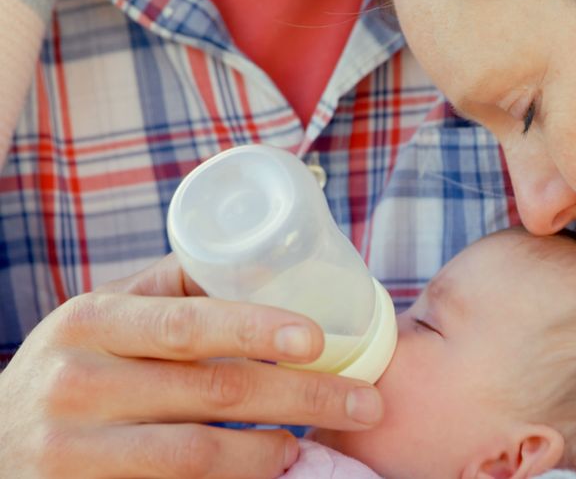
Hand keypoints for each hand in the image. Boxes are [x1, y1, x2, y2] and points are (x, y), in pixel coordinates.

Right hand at [0, 255, 382, 478]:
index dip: (257, 330)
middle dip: (304, 396)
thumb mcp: (101, 317)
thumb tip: (264, 255)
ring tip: (309, 442)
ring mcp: (73, 452)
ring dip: (272, 450)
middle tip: (366, 402)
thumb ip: (170, 290)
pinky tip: (265, 472)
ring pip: (201, 456)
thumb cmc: (72, 367)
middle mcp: (77, 384)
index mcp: (91, 322)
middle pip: (214, 391)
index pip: (186, 324)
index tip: (319, 339)